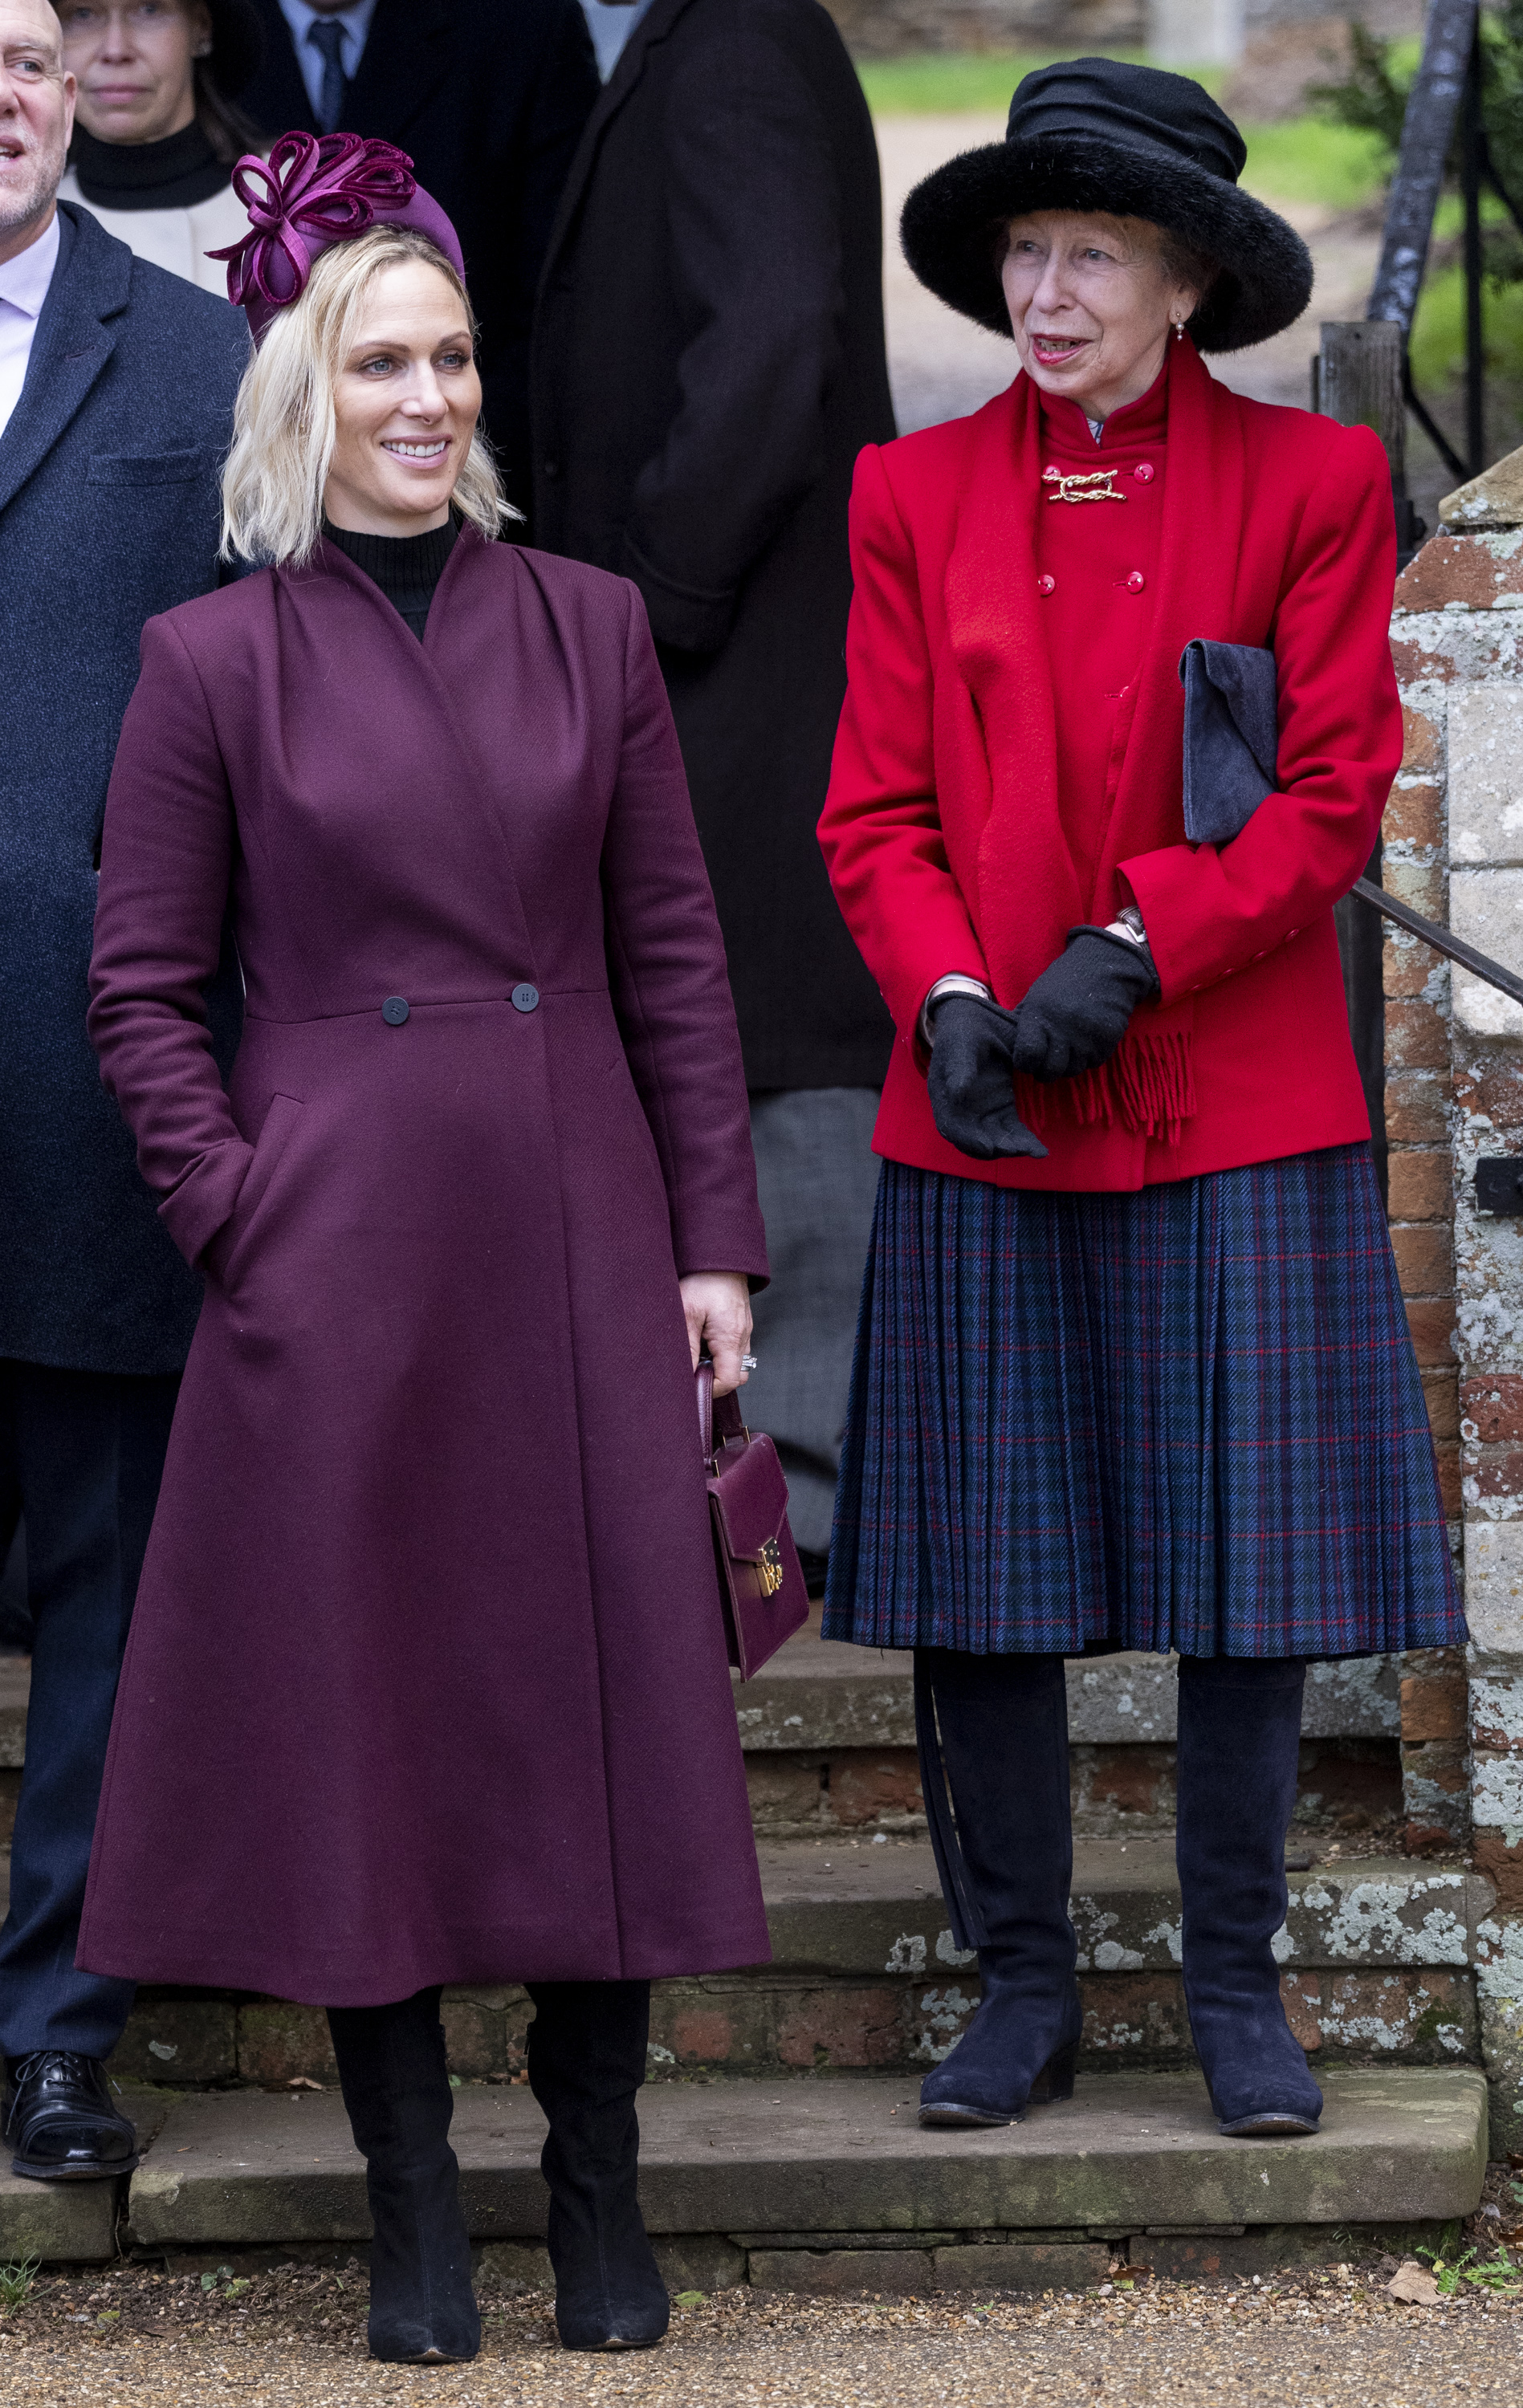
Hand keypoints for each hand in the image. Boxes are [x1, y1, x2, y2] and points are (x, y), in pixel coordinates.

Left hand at [680, 1271, 752, 1397]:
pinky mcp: (741, 1324)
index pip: (729, 1381)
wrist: (721, 1254)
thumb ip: (688, 1349)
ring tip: (695, 1351)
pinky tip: (702, 1339)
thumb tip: (685, 1377)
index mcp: (731, 1337)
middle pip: (736, 1376)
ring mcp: (745, 1331)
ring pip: (735, 1362)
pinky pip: (734, 1348)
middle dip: (714, 1379)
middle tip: (691, 1369)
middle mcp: (743, 1337)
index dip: (709, 1388)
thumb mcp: (687, 1314)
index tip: (690, 1383)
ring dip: (716, 1365)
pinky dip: (719, 1352)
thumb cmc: (703, 1280)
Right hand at [926, 994, 1046, 1160]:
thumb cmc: (967, 1027)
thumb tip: (957, 1093)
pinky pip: (1010, 1131)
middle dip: (998, 1149)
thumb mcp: (962, 1041)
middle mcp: (960, 1109)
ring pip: (994, 1140)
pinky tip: (1040, 1149)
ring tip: (1036, 1150)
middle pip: (974, 1141)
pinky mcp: (1000, 1109)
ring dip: (1012, 1148)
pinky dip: (1023, 1141)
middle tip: (1022, 1150)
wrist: (978, 1018)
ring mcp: (981, 1111)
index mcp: (944, 1094)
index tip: (990, 1147)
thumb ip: (960, 1066)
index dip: (969, 1140)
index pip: (952, 1126)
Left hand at [1011, 927, 1158, 1082]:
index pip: (1027, 1057)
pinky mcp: (1107, 1040)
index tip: (1028, 1058)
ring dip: (1069, 1063)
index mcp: (1039, 1016)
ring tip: (1069, 1044)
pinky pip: (1094, 1062)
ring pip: (1073, 1070)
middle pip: (1050, 1072)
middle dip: (1046, 1070)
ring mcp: (1086, 1037)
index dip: (1025, 1063)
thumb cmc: (1064, 982)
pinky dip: (1090, 1055)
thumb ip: (1023, 1023)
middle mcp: (1062, 1029)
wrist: (1104, 967)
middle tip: (1048, 1059)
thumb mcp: (1036, 996)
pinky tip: (1087, 1038)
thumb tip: (1008, 1047)